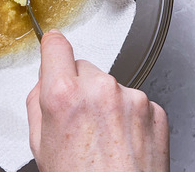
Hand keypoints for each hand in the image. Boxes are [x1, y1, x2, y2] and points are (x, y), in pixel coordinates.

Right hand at [26, 30, 169, 171]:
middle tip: (80, 121)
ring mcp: (132, 98)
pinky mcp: (155, 109)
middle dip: (80, 86)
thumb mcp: (40, 147)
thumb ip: (39, 104)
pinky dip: (130, 117)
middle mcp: (100, 89)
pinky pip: (136, 102)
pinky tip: (123, 143)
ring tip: (104, 140)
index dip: (52, 49)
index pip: (56, 46)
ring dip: (107, 103)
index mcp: (64, 95)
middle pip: (85, 68)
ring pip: (112, 86)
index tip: (54, 48)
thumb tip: (44, 82)